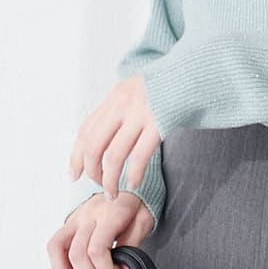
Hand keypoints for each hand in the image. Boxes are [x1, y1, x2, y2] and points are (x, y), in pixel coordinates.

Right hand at [47, 187, 154, 268]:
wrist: (127, 184)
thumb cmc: (136, 204)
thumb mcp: (144, 221)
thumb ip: (134, 244)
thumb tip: (125, 268)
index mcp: (110, 214)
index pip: (96, 250)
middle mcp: (88, 215)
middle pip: (77, 255)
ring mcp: (76, 217)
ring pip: (57, 248)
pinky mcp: (69, 222)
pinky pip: (54, 244)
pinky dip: (59, 264)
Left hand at [68, 74, 160, 203]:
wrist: (193, 74)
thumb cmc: (166, 89)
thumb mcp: (135, 92)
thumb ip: (119, 111)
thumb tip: (103, 138)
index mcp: (114, 98)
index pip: (85, 132)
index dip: (76, 157)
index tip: (74, 175)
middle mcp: (122, 105)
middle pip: (94, 146)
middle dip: (92, 172)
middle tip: (98, 186)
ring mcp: (140, 115)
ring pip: (114, 156)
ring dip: (110, 180)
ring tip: (113, 194)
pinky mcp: (158, 124)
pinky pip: (140, 156)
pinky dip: (134, 175)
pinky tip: (134, 184)